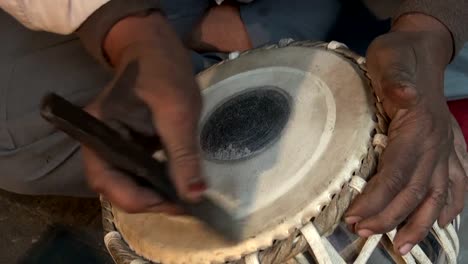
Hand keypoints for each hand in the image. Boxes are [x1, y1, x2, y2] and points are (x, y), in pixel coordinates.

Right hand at [83, 13, 204, 213]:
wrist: (155, 48)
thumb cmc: (162, 71)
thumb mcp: (178, 112)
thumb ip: (183, 155)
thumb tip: (195, 195)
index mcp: (98, 132)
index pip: (106, 179)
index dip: (138, 199)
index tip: (174, 203)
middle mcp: (99, 143)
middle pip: (115, 187)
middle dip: (147, 200)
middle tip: (182, 204)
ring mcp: (113, 145)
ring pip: (127, 183)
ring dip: (152, 194)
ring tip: (182, 197)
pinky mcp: (128, 145)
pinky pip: (138, 172)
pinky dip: (156, 182)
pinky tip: (176, 184)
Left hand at [345, 14, 467, 254]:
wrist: (421, 49)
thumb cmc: (398, 56)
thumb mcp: (390, 60)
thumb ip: (395, 79)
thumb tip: (404, 95)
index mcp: (418, 128)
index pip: (395, 174)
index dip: (375, 200)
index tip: (353, 218)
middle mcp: (436, 143)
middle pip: (413, 191)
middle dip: (387, 217)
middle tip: (361, 231)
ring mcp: (445, 147)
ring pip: (437, 195)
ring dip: (419, 223)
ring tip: (402, 246)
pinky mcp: (447, 148)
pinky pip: (456, 182)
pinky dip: (451, 206)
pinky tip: (441, 222)